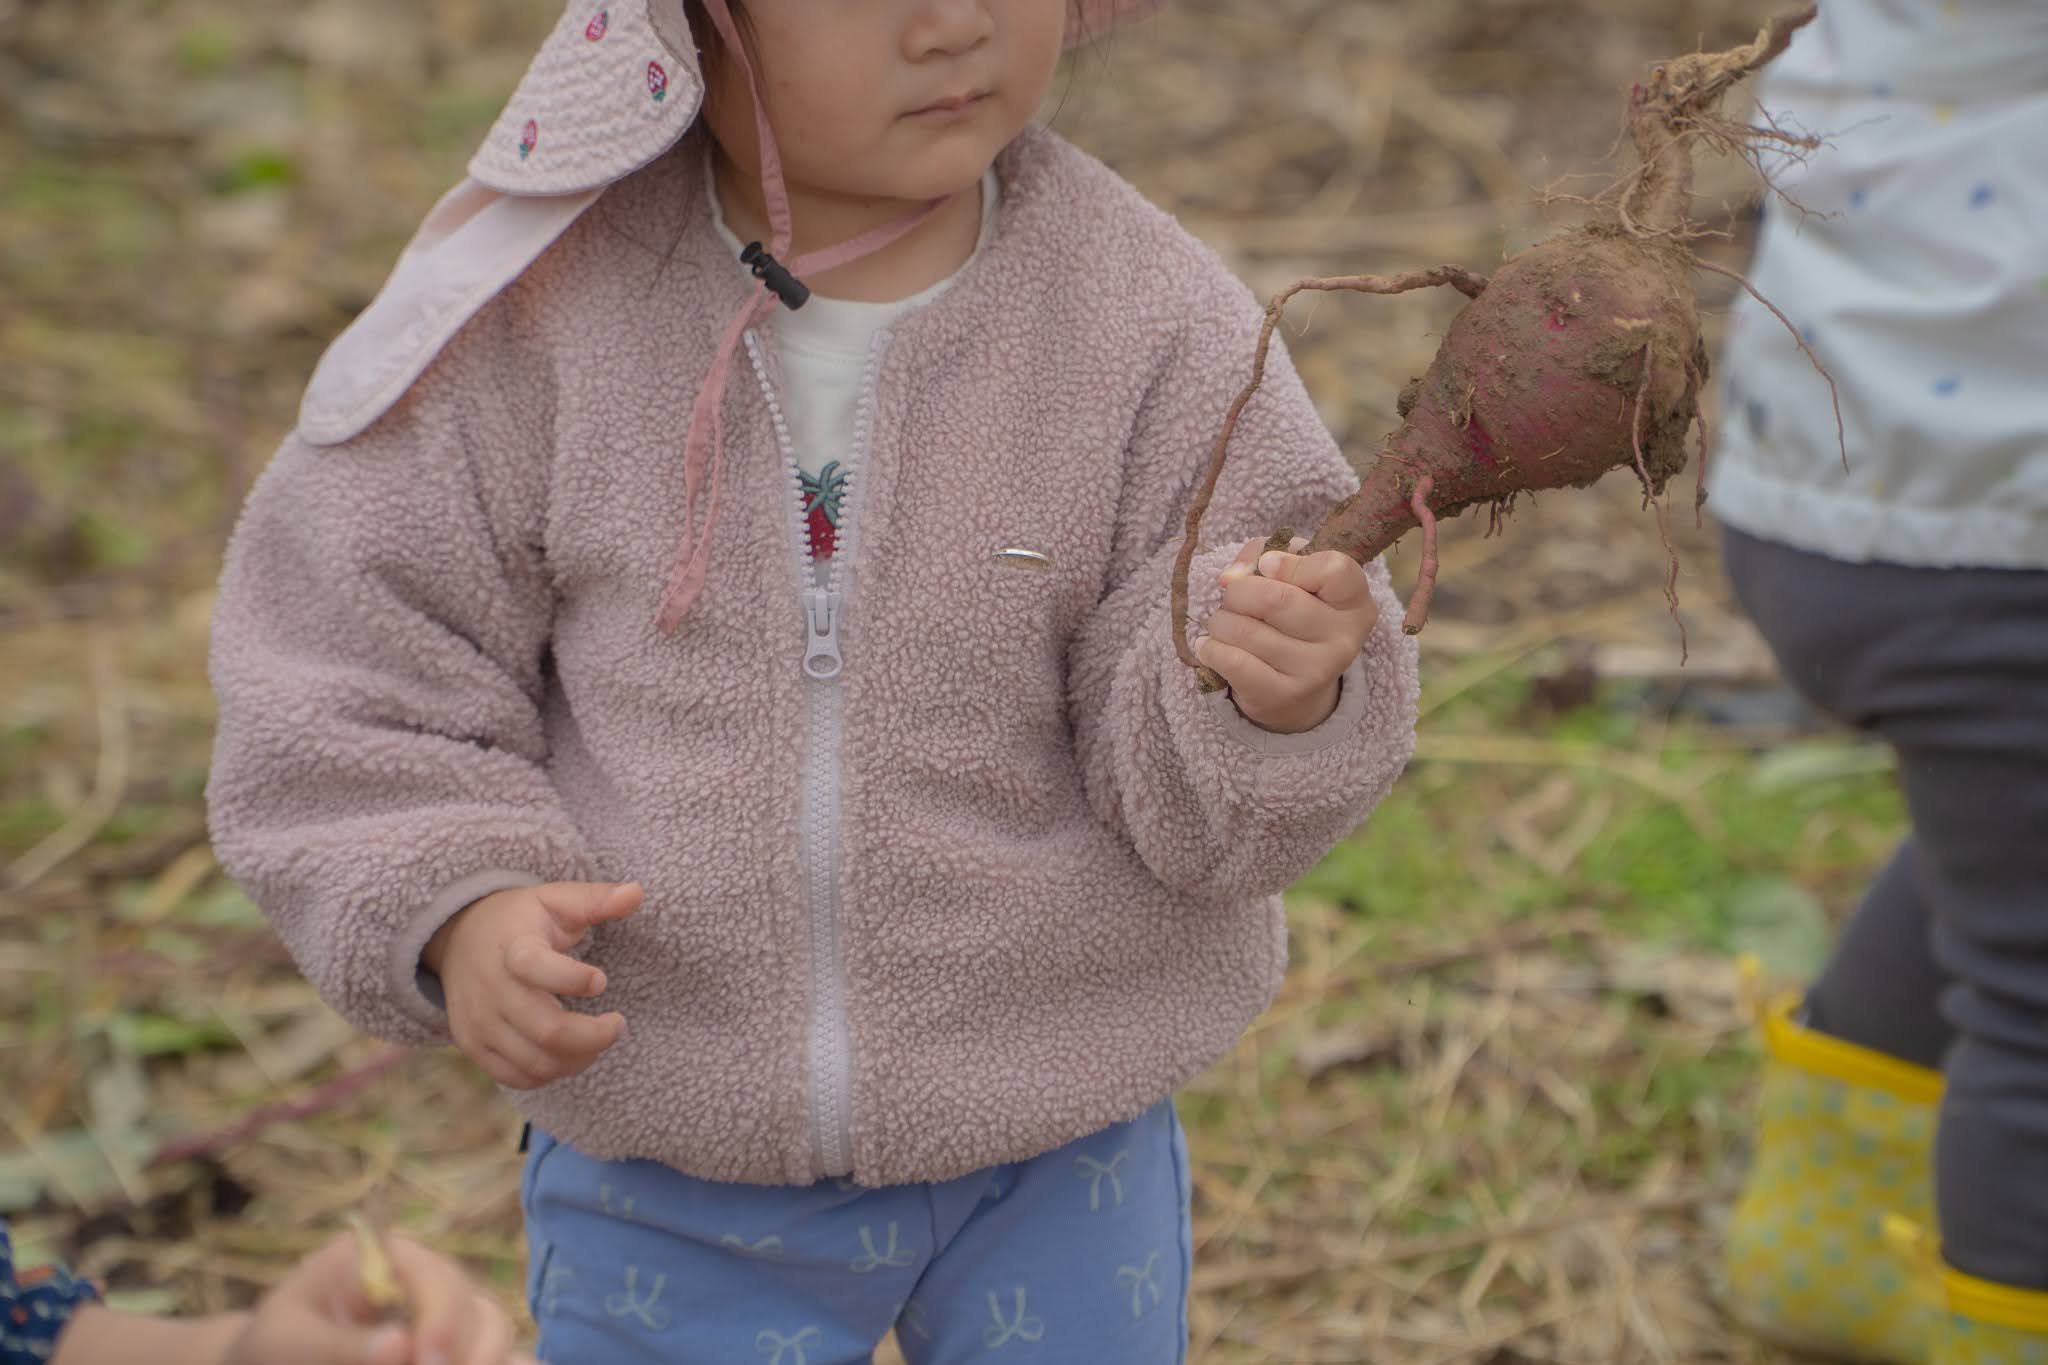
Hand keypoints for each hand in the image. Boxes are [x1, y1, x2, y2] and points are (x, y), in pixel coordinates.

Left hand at [220, 1227, 533, 1364]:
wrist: (273, 1359)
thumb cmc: (270, 1347)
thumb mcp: (284, 1343)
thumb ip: (335, 1346)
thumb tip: (399, 1348)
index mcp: (386, 1259)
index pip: (436, 1279)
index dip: (442, 1321)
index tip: (427, 1363)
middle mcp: (428, 1282)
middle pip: (479, 1309)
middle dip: (470, 1352)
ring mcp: (445, 1318)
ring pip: (494, 1334)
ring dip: (485, 1359)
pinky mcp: (451, 1350)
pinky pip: (494, 1354)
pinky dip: (504, 1364)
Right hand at [423, 881, 640, 1089]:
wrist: (458, 936)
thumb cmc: (520, 919)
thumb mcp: (554, 900)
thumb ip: (595, 899)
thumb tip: (638, 892)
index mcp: (512, 948)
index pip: (535, 967)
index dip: (573, 979)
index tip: (601, 980)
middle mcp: (490, 988)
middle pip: (547, 1031)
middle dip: (594, 1036)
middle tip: (617, 1024)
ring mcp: (479, 1021)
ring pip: (535, 1062)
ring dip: (578, 1058)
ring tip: (597, 1039)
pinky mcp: (473, 1044)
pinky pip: (516, 1077)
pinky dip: (550, 1073)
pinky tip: (568, 1053)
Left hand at [1194, 537, 1378, 732]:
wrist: (1298, 689)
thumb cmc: (1291, 615)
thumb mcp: (1291, 574)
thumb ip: (1265, 554)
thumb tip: (1232, 576)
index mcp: (1354, 601)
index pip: (1334, 569)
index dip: (1290, 562)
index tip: (1265, 566)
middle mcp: (1343, 638)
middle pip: (1275, 598)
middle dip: (1238, 592)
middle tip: (1233, 598)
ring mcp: (1316, 671)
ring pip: (1246, 630)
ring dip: (1220, 621)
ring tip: (1223, 625)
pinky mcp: (1283, 696)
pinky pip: (1233, 662)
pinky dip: (1211, 649)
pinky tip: (1210, 646)